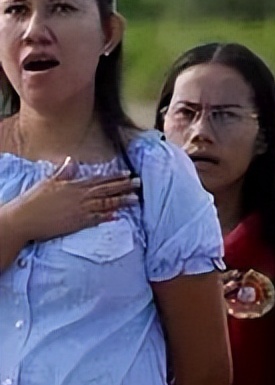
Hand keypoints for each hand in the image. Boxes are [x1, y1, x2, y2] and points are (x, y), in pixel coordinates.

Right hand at [7, 157, 139, 241]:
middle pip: (106, 189)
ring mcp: (81, 210)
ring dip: (122, 200)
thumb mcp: (48, 182)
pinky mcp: (78, 223)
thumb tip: (70, 161)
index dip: (114, 176)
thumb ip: (62, 172)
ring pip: (106, 203)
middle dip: (124, 186)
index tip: (127, 173)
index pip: (99, 179)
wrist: (25, 219)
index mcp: (74, 185)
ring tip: (135, 198)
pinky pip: (97, 219)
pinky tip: (119, 215)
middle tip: (139, 182)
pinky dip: (108, 217)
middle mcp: (80, 196)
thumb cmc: (34, 200)